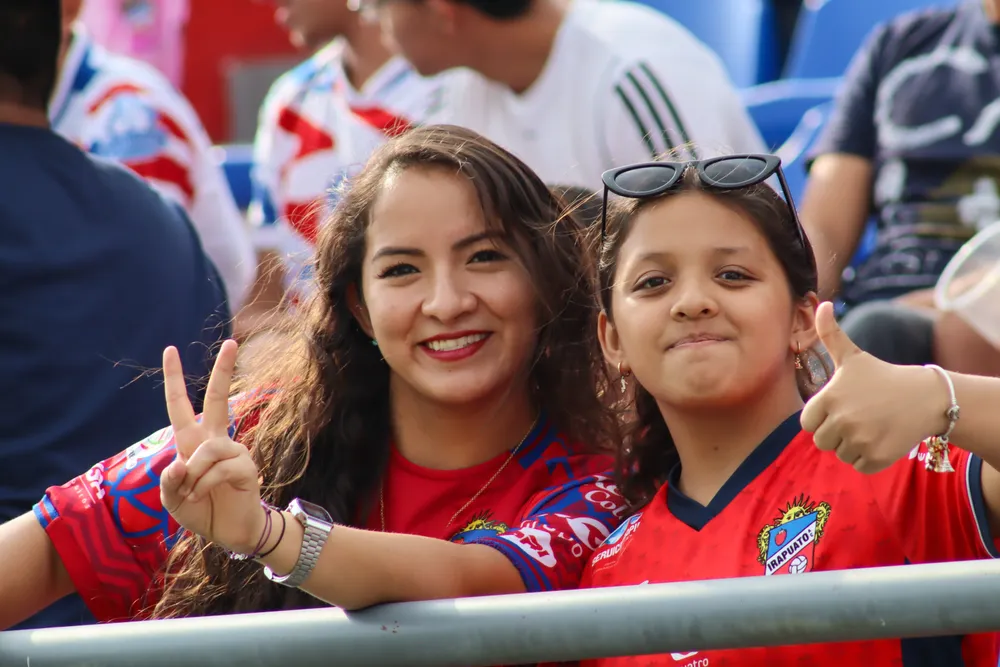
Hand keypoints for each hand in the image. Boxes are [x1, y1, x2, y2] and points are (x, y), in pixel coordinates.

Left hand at [160, 340, 264, 554]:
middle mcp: (215, 441)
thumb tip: (180, 463)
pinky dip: (204, 485)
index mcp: (193, 443)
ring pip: (207, 450)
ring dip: (194, 476)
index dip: (175, 379)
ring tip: (195, 494)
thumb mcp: (172, 500)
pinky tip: (204, 496)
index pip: (181, 405)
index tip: (170, 350)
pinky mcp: (246, 467)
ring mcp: (234, 452)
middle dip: (224, 370)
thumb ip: (169, 482)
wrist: (231, 533)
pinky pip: (218, 468)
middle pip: (219, 398)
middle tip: (232, 342)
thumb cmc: (203, 511)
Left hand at [801, 302, 948, 473]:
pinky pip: (859, 466)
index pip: (808, 423)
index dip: (823, 417)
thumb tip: (822, 304)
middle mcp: (841, 419)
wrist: (925, 397)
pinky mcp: (876, 457)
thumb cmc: (882, 376)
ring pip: (840, 454)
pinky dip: (869, 458)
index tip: (842, 407)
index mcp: (828, 398)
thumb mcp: (853, 355)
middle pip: (822, 441)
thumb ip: (831, 334)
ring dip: (854, 445)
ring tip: (872, 426)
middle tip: (860, 418)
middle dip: (837, 433)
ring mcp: (859, 440)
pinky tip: (882, 439)